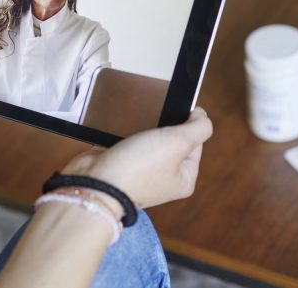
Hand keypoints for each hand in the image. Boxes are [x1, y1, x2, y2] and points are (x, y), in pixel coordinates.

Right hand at [62, 107, 212, 208]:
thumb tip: (201, 116)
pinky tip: (123, 133)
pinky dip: (127, 134)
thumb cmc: (137, 168)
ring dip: (144, 129)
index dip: (188, 125)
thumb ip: (199, 127)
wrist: (96, 182)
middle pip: (173, 139)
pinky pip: (130, 142)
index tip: (174, 118)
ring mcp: (142, 172)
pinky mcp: (122, 164)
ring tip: (137, 131)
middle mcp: (165, 178)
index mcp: (184, 179)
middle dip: (164, 127)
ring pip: (150, 139)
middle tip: (154, 126)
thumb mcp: (179, 142)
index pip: (197, 142)